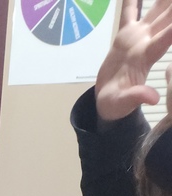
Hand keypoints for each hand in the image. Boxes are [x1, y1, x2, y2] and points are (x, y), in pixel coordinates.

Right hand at [95, 0, 171, 121]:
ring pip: (156, 8)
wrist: (108, 101)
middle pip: (167, 16)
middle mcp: (147, 41)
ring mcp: (137, 36)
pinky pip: (130, 11)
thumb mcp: (124, 103)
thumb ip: (136, 98)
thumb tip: (153, 99)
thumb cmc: (116, 105)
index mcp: (147, 56)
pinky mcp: (125, 35)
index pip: (166, 36)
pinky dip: (131, 0)